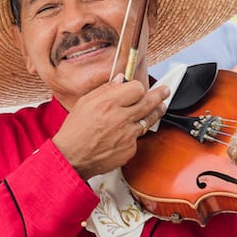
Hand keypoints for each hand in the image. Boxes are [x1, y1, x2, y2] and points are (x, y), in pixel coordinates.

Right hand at [52, 75, 170, 178]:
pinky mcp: (130, 149)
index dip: (138, 86)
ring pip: (148, 120)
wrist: (72, 157)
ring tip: (161, 106)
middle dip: (160, 95)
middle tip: (165, 90)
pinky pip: (138, 138)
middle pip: (149, 102)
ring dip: (156, 112)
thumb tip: (120, 79)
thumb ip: (105, 90)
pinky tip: (132, 130)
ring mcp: (128, 135)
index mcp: (109, 103)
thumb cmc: (75, 131)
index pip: (137, 88)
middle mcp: (121, 118)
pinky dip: (136, 133)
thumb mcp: (85, 102)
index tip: (139, 87)